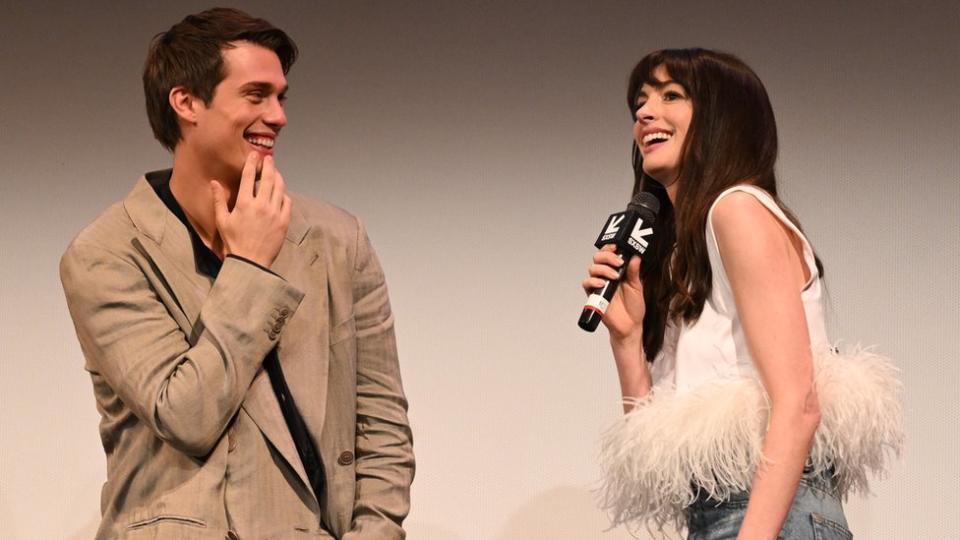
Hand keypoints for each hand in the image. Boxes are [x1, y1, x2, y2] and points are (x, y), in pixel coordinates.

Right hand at [211, 152, 291, 267]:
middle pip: (268, 178)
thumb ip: (219, 200)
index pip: (249, 177)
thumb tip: (214, 182)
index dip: (252, 163)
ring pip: (280, 188)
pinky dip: (284, 195)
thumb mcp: (222, 221)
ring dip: (278, 177)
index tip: (255, 154)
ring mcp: (275, 213)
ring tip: (276, 172)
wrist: (251, 262)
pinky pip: (287, 202)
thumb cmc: (234, 242)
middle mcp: (262, 205)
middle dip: (269, 165)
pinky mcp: (284, 221)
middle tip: (269, 158)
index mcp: (245, 203)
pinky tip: (281, 193)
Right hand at [581, 244, 645, 341]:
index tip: (616, 247)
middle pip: (597, 258)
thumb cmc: (634, 307)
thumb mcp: (637, 287)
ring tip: (615, 276)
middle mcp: (606, 275)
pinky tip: (602, 283)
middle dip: (607, 257)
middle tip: (618, 263)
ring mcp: (599, 284)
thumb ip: (634, 272)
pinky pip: (587, 283)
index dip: (609, 248)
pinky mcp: (594, 295)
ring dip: (603, 269)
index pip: (608, 254)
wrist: (630, 326)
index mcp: (617, 271)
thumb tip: (635, 257)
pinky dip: (593, 281)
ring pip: (592, 268)